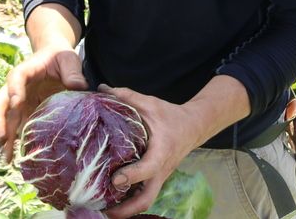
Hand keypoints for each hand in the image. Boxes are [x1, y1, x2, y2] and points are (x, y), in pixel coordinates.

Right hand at [0, 45, 87, 161]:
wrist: (53, 57)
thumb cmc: (60, 57)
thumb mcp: (68, 59)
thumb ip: (72, 72)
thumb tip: (79, 87)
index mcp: (25, 70)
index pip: (16, 78)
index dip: (14, 89)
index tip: (17, 102)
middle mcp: (16, 87)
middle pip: (0, 102)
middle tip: (2, 139)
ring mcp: (18, 101)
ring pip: (5, 118)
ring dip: (4, 137)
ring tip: (7, 157)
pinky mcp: (24, 111)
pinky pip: (16, 126)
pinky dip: (14, 141)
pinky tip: (15, 157)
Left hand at [98, 84, 204, 218]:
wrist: (193, 126)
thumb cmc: (171, 116)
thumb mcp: (151, 104)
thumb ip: (127, 97)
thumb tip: (102, 90)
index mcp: (162, 151)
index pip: (148, 169)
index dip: (132, 176)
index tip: (115, 180)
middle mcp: (161, 169)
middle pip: (147, 199)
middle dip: (126, 210)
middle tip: (104, 212)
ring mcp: (159, 177)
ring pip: (145, 202)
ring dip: (126, 211)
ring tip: (102, 211)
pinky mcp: (155, 179)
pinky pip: (143, 196)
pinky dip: (129, 203)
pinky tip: (110, 202)